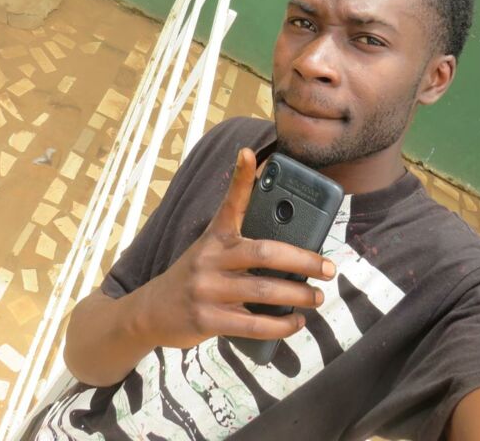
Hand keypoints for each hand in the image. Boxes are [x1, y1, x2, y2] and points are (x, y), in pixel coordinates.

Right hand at [136, 148, 336, 348]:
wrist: (151, 311)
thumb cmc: (195, 275)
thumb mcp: (210, 249)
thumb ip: (241, 241)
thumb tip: (286, 239)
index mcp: (215, 235)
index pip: (230, 202)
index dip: (240, 177)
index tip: (249, 152)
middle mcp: (210, 257)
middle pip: (265, 253)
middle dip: (303, 260)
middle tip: (328, 268)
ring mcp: (207, 289)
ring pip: (264, 291)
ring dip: (298, 295)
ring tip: (318, 297)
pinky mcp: (207, 319)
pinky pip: (253, 324)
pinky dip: (281, 326)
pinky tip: (297, 323)